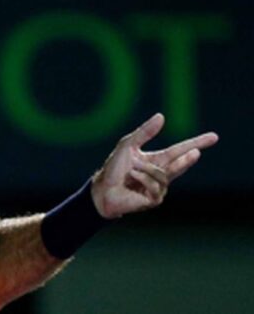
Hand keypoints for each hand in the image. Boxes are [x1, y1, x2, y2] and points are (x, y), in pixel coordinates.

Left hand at [91, 113, 217, 218]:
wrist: (102, 189)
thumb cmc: (113, 168)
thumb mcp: (128, 145)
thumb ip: (145, 132)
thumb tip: (162, 116)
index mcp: (157, 160)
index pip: (181, 150)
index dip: (197, 143)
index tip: (214, 137)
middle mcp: (161, 173)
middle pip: (183, 163)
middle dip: (190, 157)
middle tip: (197, 152)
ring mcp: (160, 188)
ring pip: (163, 175)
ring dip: (145, 169)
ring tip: (131, 169)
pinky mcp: (155, 200)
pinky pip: (155, 186)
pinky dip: (142, 178)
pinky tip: (132, 178)